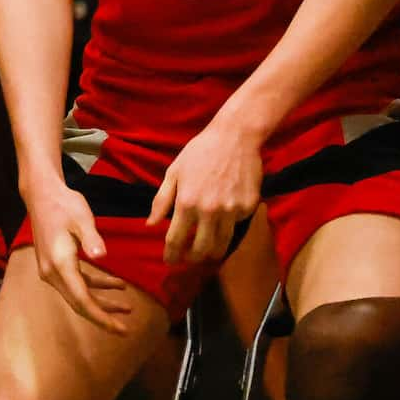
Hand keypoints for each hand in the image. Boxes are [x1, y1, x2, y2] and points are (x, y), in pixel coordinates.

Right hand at [25, 183, 140, 333]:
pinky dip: (96, 287)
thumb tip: (102, 256)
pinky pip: (77, 283)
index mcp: (60, 264)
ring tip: (127, 307)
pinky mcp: (56, 265)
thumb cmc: (63, 204)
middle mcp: (52, 273)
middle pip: (79, 304)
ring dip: (102, 302)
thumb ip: (92, 239)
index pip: (82, 300)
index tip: (120, 330)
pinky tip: (116, 285)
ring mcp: (52, 270)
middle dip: (103, 317)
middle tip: (125, 330)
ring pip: (79, 295)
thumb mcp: (81, 218)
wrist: (41, 195)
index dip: (101, 317)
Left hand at [149, 114, 263, 267]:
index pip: (176, 239)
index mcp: (187, 202)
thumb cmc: (200, 152)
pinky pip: (237, 226)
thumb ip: (161, 200)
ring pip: (222, 244)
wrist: (235, 137)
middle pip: (201, 249)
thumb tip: (151, 225)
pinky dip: (229, 227)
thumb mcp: (174, 172)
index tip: (169, 261)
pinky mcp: (248, 207)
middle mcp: (210, 210)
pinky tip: (224, 218)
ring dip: (212, 252)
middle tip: (189, 258)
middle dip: (193, 258)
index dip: (172, 254)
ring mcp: (231, 210)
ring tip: (206, 250)